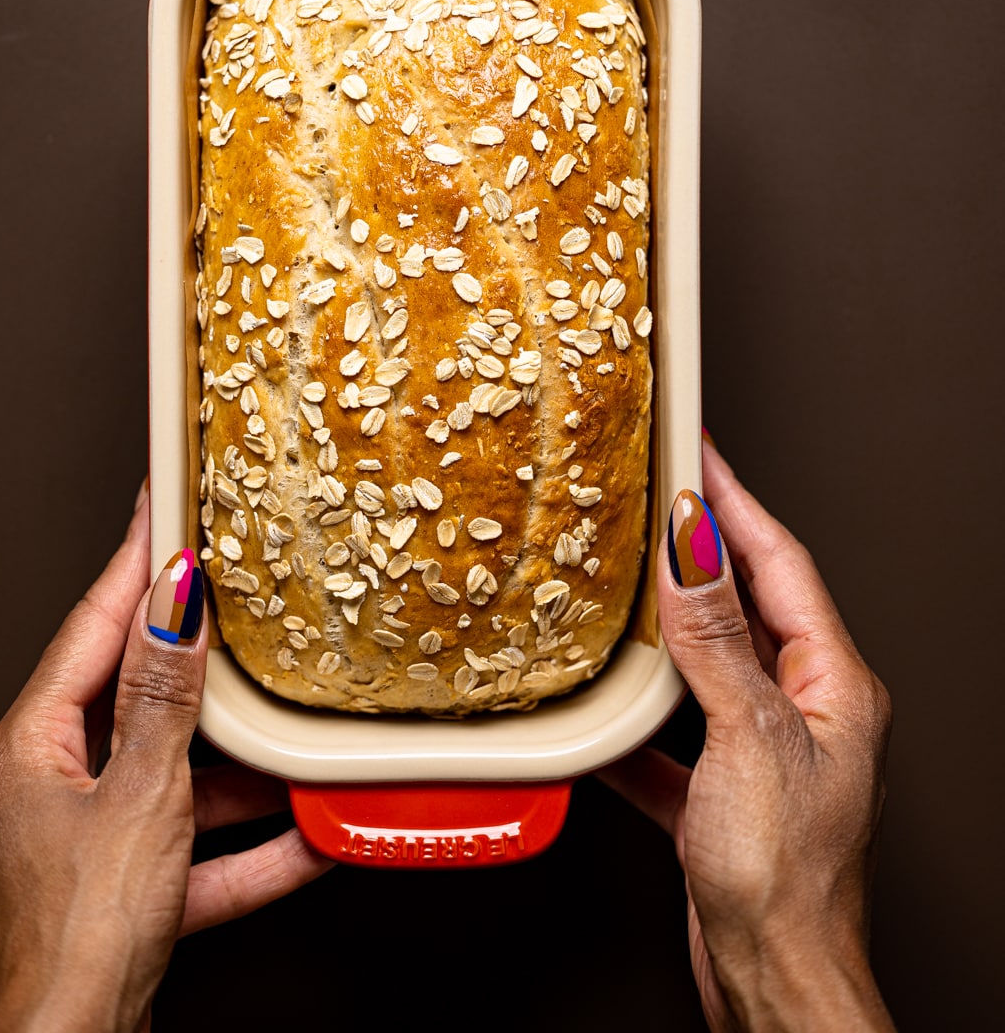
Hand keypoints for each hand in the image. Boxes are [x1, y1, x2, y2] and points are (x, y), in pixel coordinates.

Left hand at [0, 485, 330, 1032]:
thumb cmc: (79, 937)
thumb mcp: (142, 796)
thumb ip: (165, 698)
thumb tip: (174, 604)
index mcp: (32, 745)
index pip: (92, 625)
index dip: (134, 560)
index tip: (162, 502)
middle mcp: (50, 785)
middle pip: (137, 698)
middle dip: (206, 667)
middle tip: (247, 603)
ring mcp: (85, 841)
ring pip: (176, 777)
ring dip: (242, 771)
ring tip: (300, 740)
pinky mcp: (122, 892)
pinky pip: (197, 851)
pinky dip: (249, 846)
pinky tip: (309, 837)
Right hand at [602, 440, 894, 1032]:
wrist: (775, 988)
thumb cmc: (788, 878)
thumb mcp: (749, 737)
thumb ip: (713, 640)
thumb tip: (691, 547)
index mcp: (833, 684)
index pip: (780, 563)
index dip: (734, 501)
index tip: (696, 450)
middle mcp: (806, 711)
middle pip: (747, 606)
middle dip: (698, 550)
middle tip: (650, 495)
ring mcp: (765, 754)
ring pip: (709, 667)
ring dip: (664, 627)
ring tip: (620, 578)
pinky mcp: (725, 800)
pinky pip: (672, 739)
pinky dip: (633, 723)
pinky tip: (595, 717)